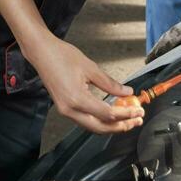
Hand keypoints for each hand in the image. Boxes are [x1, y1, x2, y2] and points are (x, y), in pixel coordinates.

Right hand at [20, 34, 143, 135]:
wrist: (41, 52)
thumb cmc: (61, 56)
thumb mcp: (90, 67)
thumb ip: (110, 83)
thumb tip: (127, 92)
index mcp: (77, 99)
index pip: (108, 114)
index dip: (126, 114)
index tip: (138, 111)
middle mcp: (70, 110)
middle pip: (101, 127)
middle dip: (121, 126)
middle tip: (136, 121)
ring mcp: (66, 111)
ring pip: (93, 126)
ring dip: (111, 125)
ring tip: (127, 119)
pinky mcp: (65, 108)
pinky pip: (85, 120)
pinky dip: (100, 120)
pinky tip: (111, 114)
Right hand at [145, 0, 180, 61]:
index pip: (174, 35)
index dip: (163, 47)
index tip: (152, 57)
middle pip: (169, 36)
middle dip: (158, 48)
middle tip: (148, 61)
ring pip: (174, 37)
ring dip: (164, 47)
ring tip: (156, 60)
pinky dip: (174, 46)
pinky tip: (174, 55)